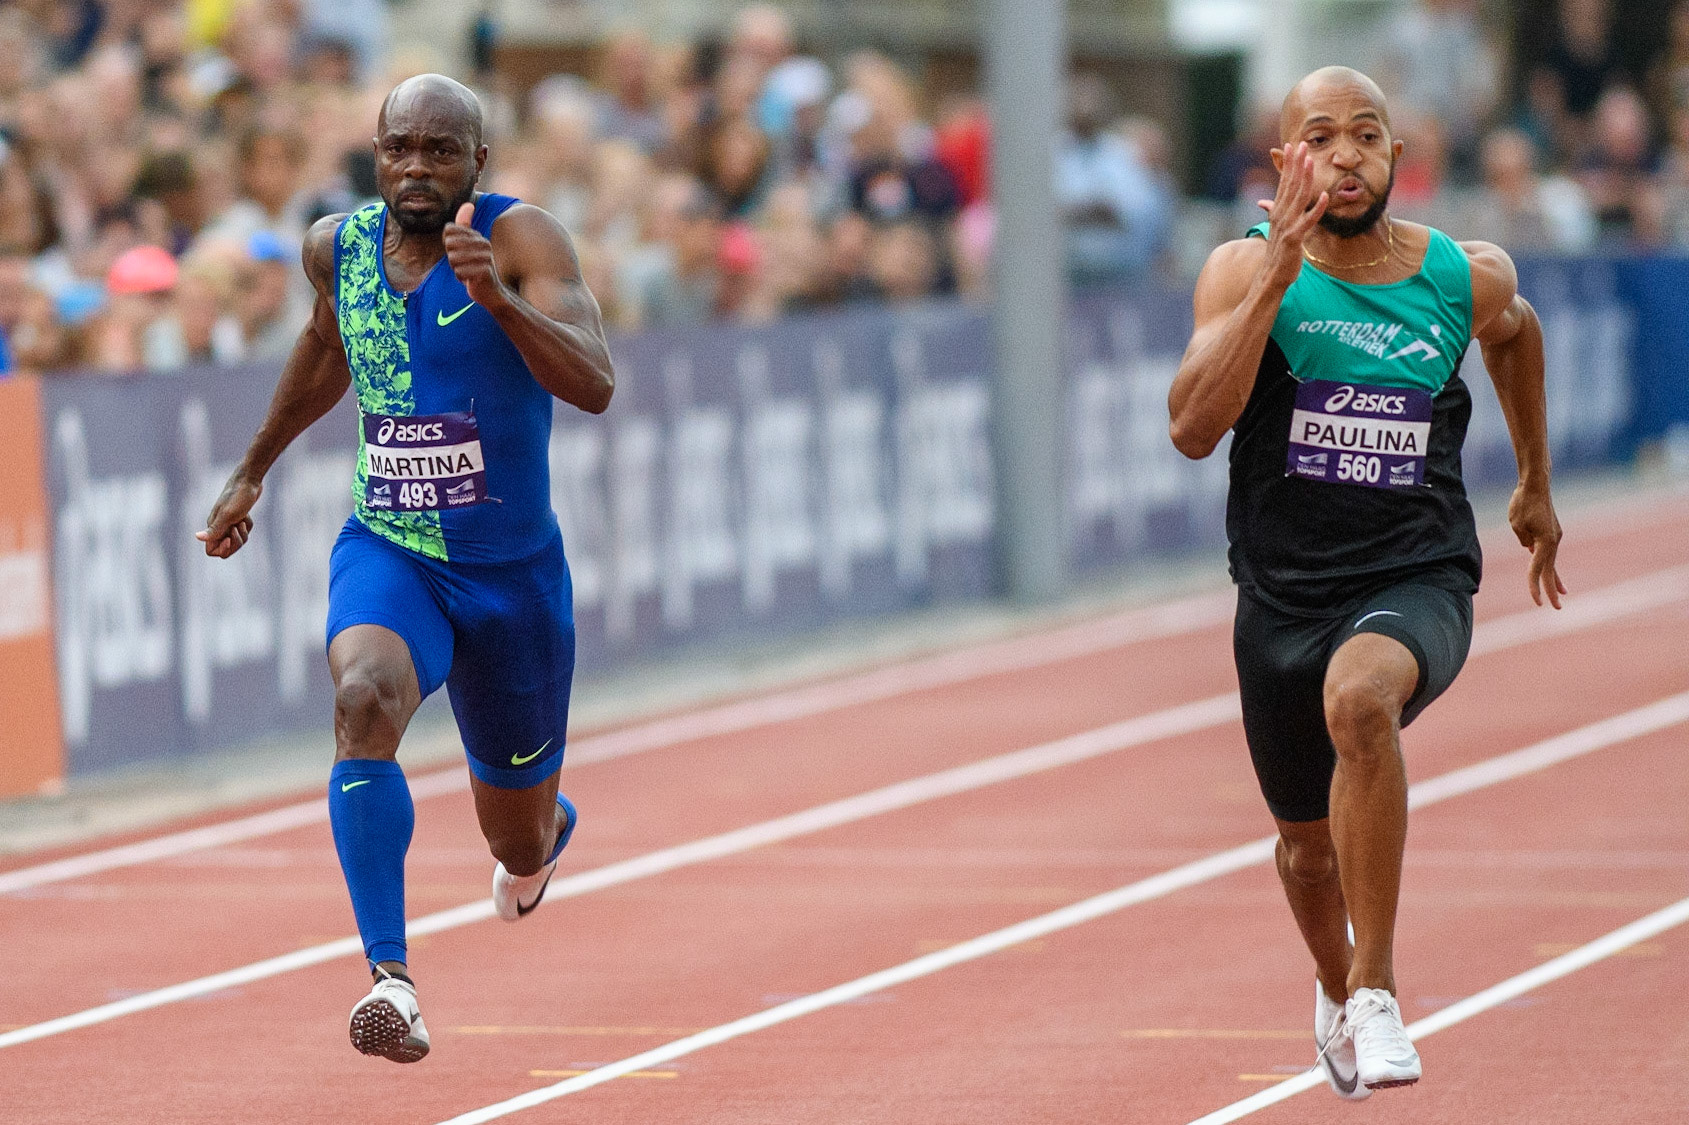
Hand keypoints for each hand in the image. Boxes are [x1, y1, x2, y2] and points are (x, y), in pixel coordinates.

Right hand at [196, 473, 260, 557]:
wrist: (249, 481)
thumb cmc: (237, 497)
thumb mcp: (227, 515)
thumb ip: (214, 529)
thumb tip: (197, 537)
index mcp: (213, 527)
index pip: (212, 550)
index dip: (222, 550)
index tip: (229, 539)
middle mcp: (219, 527)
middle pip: (226, 548)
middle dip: (236, 542)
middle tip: (238, 527)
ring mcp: (229, 523)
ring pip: (236, 541)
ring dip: (243, 533)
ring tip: (242, 520)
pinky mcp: (238, 518)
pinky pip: (244, 531)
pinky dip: (248, 525)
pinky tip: (246, 515)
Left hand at [443, 201, 507, 309]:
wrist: (490, 292)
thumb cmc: (476, 268)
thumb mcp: (468, 245)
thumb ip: (465, 226)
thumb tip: (468, 204)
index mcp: (478, 236)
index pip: (449, 232)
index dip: (448, 245)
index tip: (459, 253)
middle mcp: (484, 244)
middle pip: (450, 245)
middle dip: (451, 258)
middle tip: (462, 265)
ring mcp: (486, 258)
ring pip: (454, 259)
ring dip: (456, 269)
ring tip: (467, 272)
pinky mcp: (485, 271)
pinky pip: (460, 271)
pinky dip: (461, 278)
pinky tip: (470, 280)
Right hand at [1255, 141, 1328, 286]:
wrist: (1271, 276)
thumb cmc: (1277, 252)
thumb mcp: (1276, 228)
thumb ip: (1274, 211)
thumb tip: (1264, 202)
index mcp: (1277, 211)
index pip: (1283, 182)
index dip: (1288, 164)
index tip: (1293, 146)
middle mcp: (1280, 215)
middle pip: (1290, 185)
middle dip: (1296, 164)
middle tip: (1302, 144)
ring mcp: (1287, 226)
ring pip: (1298, 197)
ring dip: (1305, 178)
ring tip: (1311, 161)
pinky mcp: (1295, 238)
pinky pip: (1308, 220)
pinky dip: (1318, 208)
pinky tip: (1326, 196)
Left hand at [1508, 483, 1565, 607]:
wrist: (1536, 485)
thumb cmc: (1523, 503)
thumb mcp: (1516, 525)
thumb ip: (1524, 541)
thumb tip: (1531, 548)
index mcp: (1545, 542)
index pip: (1536, 570)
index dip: (1534, 587)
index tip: (1537, 603)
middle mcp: (1553, 541)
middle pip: (1550, 570)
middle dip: (1551, 590)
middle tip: (1556, 608)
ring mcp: (1554, 536)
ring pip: (1552, 562)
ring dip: (1554, 578)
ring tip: (1561, 593)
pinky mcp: (1551, 532)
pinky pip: (1549, 552)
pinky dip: (1549, 563)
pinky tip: (1551, 571)